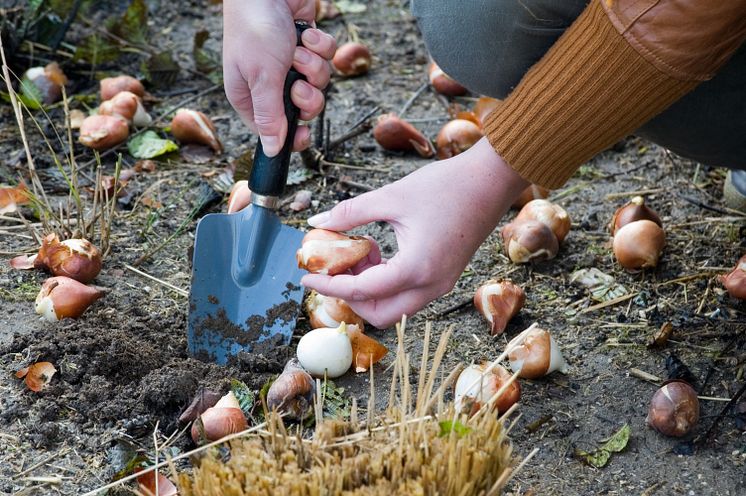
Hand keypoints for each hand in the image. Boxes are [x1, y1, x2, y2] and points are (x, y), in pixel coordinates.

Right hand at [223, 0, 335, 155]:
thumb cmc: (256, 26)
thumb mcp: (261, 77)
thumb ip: (270, 116)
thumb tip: (272, 151)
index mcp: (249, 96)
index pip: (273, 130)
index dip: (291, 135)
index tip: (306, 135)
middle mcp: (269, 82)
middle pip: (303, 109)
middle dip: (307, 95)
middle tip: (299, 82)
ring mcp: (290, 64)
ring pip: (318, 83)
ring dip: (313, 66)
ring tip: (298, 50)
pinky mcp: (308, 46)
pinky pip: (326, 58)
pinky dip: (319, 46)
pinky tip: (304, 32)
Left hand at [301, 138, 529, 327]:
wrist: (491, 181)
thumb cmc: (446, 186)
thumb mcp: (391, 197)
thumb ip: (351, 213)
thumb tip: (316, 224)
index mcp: (417, 269)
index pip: (363, 291)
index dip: (330, 287)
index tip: (307, 279)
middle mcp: (431, 286)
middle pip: (380, 314)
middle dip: (351, 298)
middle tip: (335, 269)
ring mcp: (441, 285)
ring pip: (395, 307)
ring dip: (370, 290)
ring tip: (361, 253)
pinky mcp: (445, 278)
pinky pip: (409, 294)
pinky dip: (387, 283)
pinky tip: (379, 253)